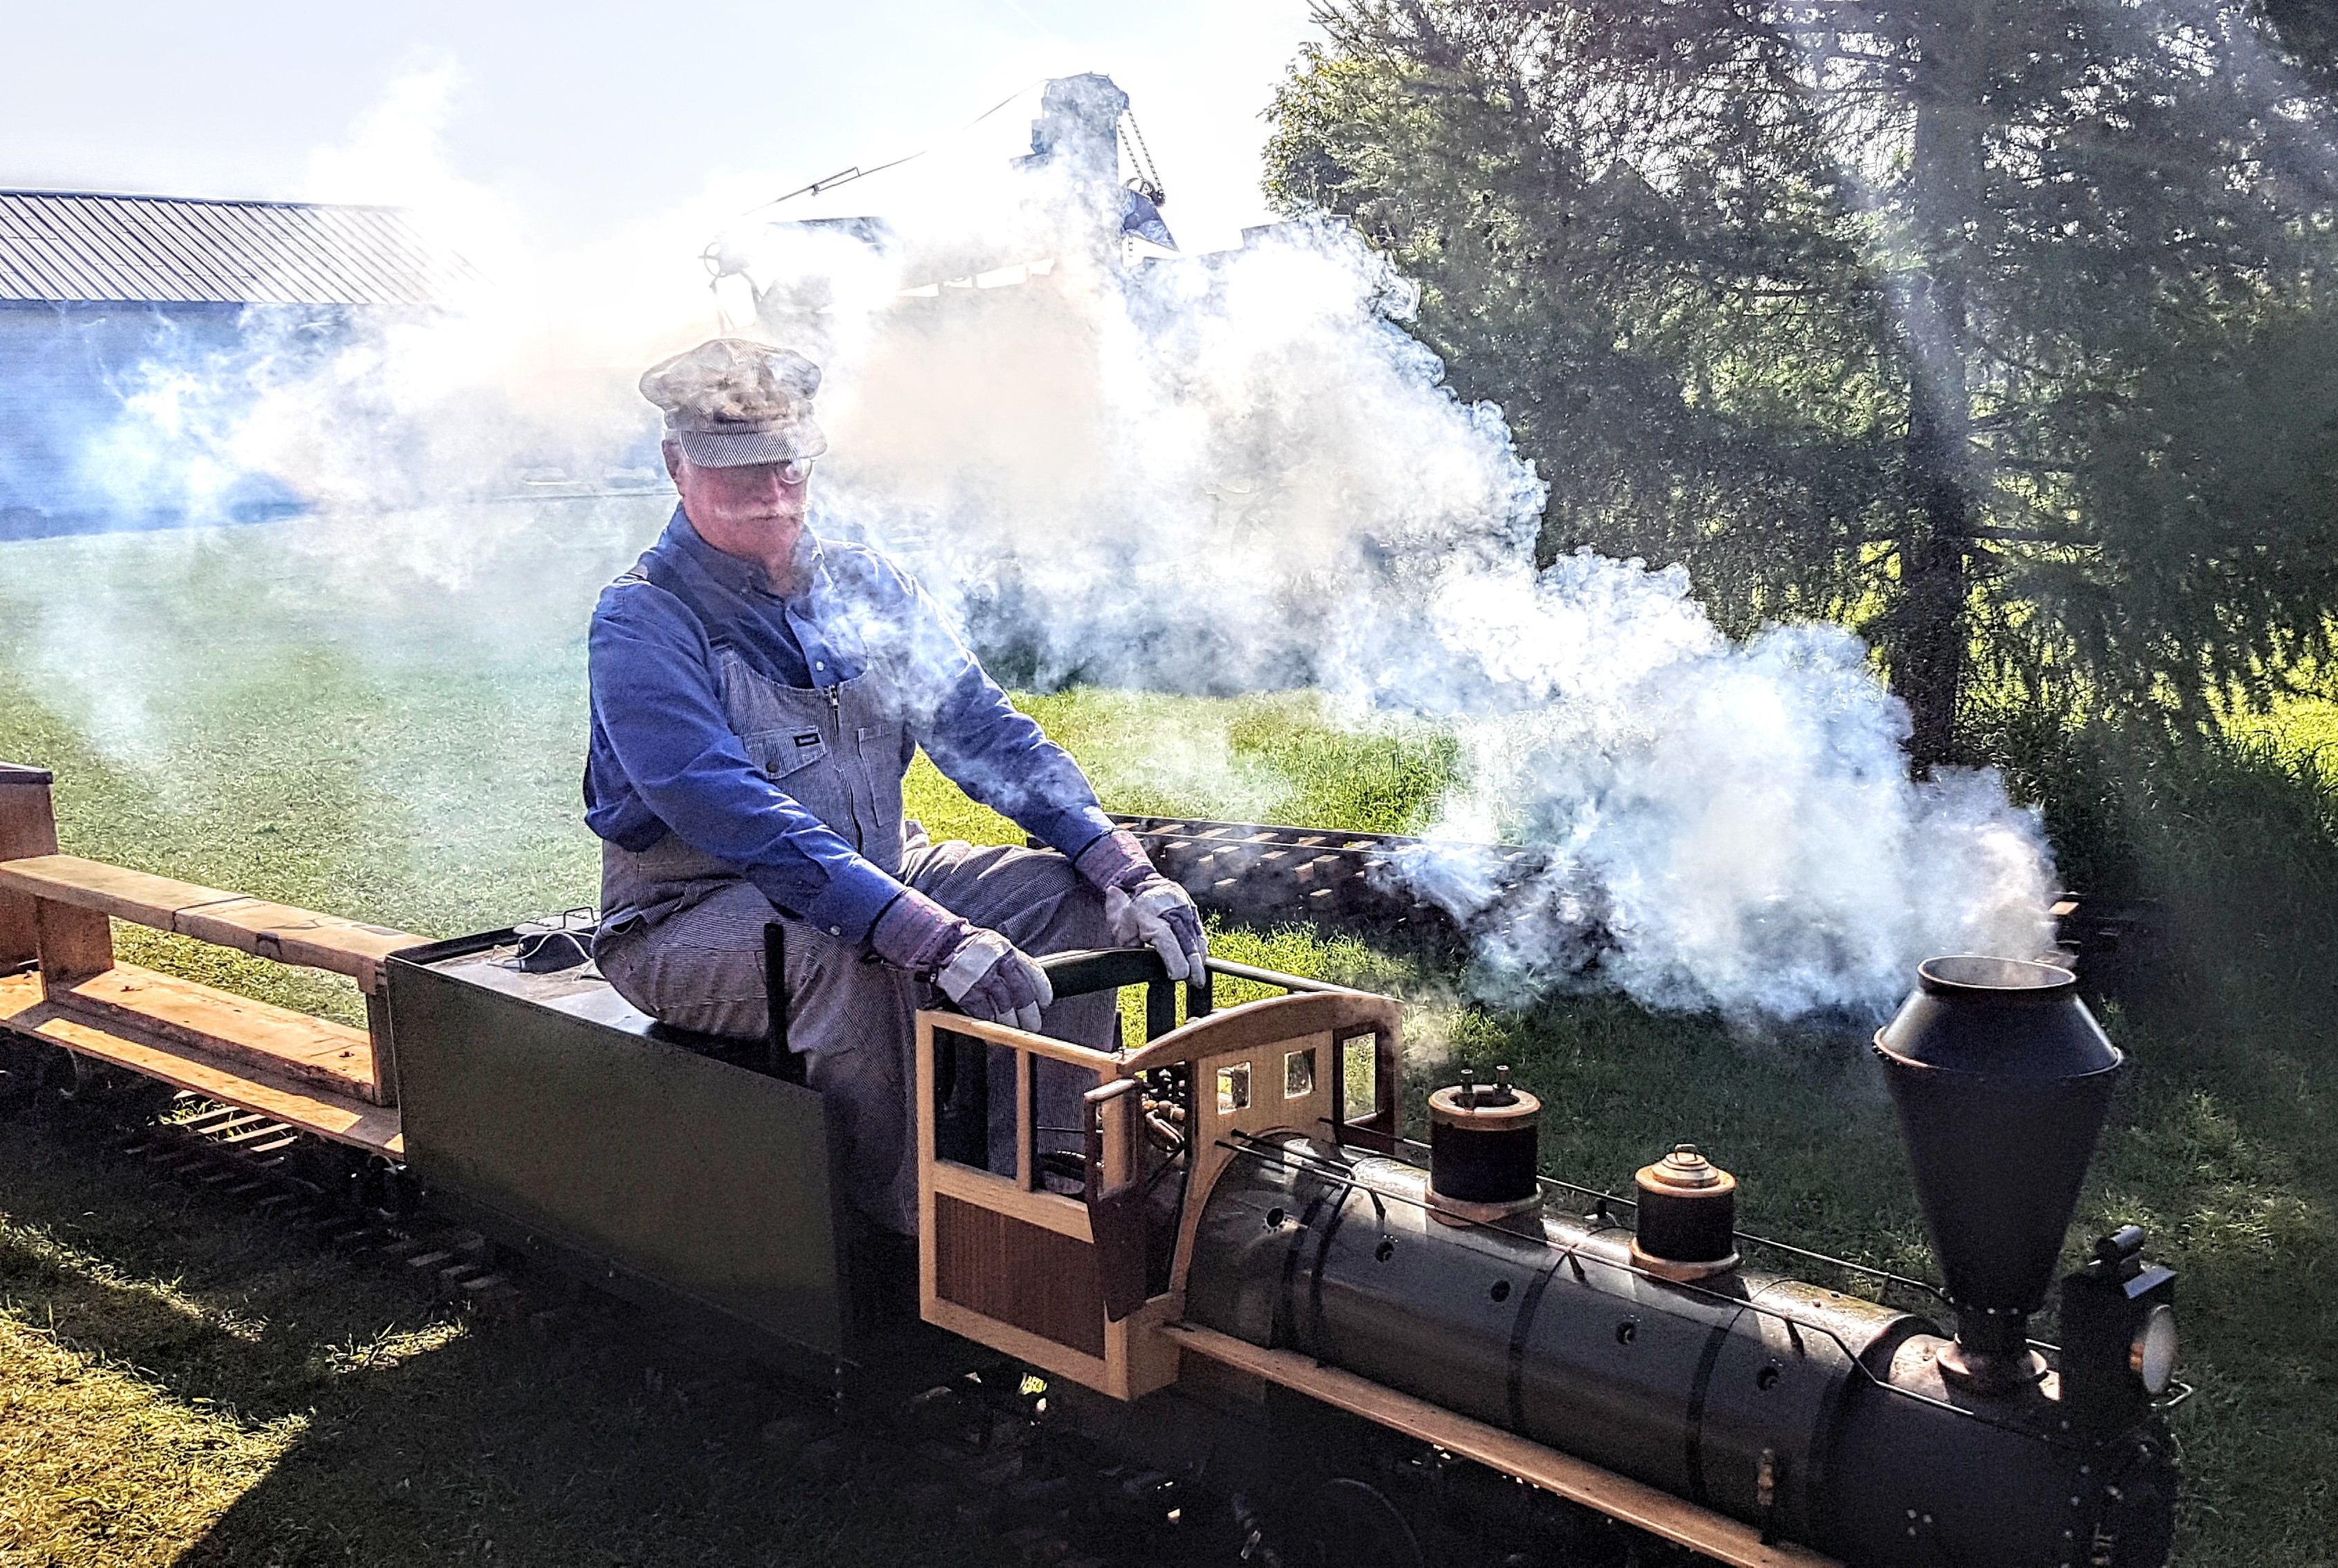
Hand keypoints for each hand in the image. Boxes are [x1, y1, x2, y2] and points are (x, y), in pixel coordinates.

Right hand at [934, 928, 1053, 1032]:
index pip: (1032, 973)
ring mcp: (982, 979)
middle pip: (1021, 993)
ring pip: (1005, 1006)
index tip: (1045, 1003)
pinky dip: (992, 1023)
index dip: (1041, 990)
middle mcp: (997, 965)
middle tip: (1034, 1025)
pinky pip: (985, 1013)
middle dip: (1030, 1013)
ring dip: (1011, 1022)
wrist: (940, 943)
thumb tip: (1025, 980)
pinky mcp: (968, 992)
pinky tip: (995, 1028)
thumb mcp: (994, 944)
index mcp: (1007, 951)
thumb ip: (1009, 959)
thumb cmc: (968, 946)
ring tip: (1015, 1030)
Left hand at [1074, 829, 1208, 981]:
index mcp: (1147, 911)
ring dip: (1199, 959)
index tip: (1177, 975)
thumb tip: (1137, 959)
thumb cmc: (1132, 908)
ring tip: (1198, 978)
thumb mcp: (1120, 924)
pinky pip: (1200, 933)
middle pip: (1186, 940)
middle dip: (1192, 964)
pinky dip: (1201, 949)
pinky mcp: (1194, 911)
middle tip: (1195, 982)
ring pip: (1196, 938)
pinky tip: (1200, 963)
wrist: (1145, 882)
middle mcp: (1170, 908)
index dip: (1174, 958)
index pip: (1166, 938)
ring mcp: (1185, 908)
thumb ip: (1128, 942)